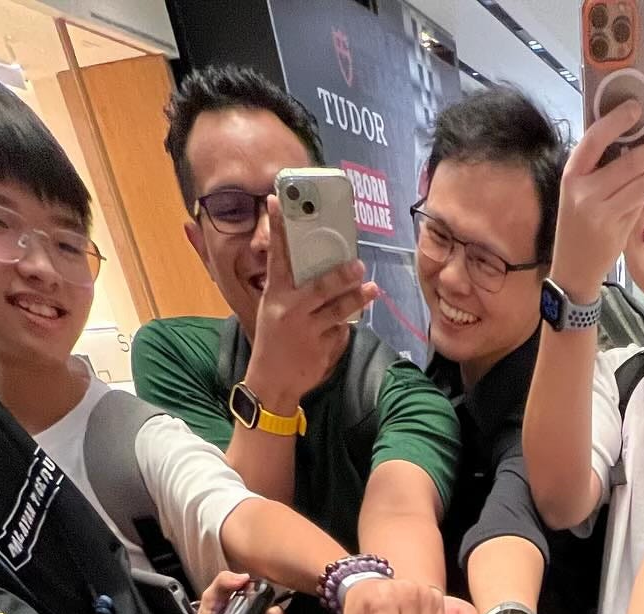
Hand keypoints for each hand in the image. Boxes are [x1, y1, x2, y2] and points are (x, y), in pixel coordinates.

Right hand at [244, 198, 377, 409]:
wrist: (272, 381)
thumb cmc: (273, 341)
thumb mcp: (274, 310)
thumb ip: (290, 289)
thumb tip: (317, 268)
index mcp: (275, 295)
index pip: (277, 257)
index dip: (278, 229)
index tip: (279, 201)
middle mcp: (289, 310)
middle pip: (320, 286)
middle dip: (341, 275)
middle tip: (358, 265)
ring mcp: (306, 330)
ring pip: (338, 310)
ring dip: (357, 298)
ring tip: (371, 289)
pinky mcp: (321, 347)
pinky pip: (340, 331)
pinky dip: (344, 328)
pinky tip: (346, 326)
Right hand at [550, 103, 643, 298]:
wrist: (572, 268)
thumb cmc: (580, 223)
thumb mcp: (582, 191)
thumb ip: (603, 169)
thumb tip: (638, 140)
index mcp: (572, 172)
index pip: (594, 139)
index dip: (616, 120)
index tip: (637, 107)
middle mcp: (582, 190)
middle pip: (624, 163)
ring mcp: (598, 211)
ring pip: (636, 185)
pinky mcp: (613, 229)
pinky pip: (637, 204)